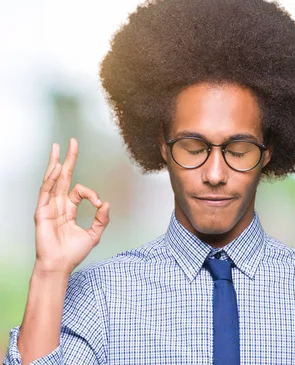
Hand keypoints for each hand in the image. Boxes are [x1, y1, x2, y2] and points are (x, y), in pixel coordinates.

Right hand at [33, 138, 109, 275]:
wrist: (60, 265)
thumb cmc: (73, 253)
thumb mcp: (94, 234)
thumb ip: (102, 219)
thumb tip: (106, 203)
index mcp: (69, 209)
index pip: (80, 191)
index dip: (91, 194)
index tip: (98, 203)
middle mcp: (58, 205)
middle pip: (63, 177)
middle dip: (68, 159)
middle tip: (71, 142)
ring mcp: (48, 207)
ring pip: (52, 180)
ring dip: (55, 163)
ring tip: (58, 148)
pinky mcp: (41, 212)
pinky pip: (46, 192)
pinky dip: (51, 180)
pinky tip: (55, 168)